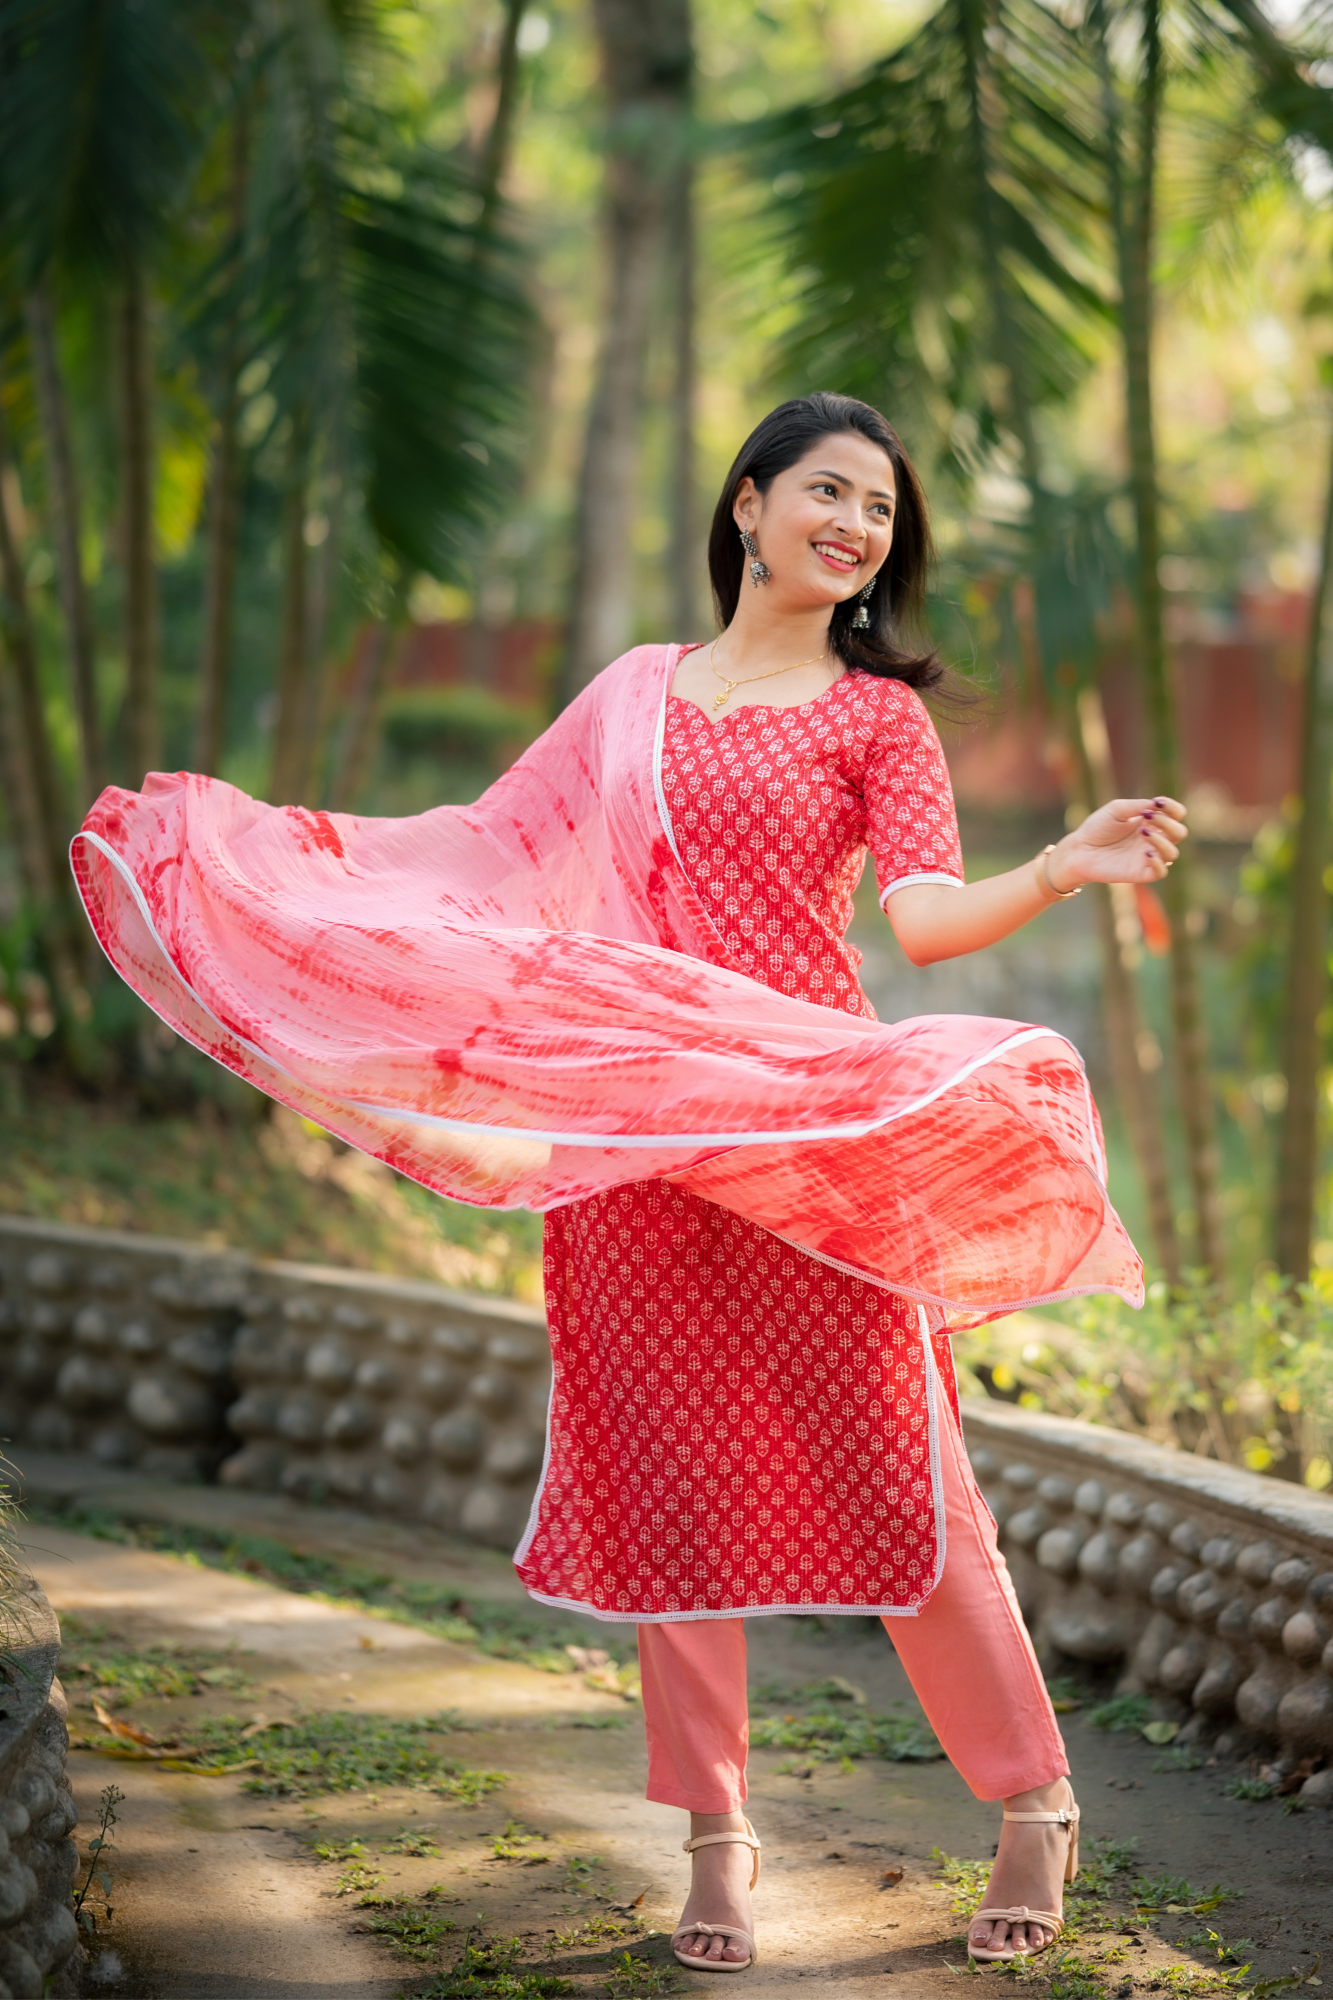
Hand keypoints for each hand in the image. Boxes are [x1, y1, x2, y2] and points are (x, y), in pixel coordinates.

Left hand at [1046, 797, 1187, 891]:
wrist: (1079, 850)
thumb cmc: (1097, 828)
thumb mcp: (1117, 809)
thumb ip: (1139, 805)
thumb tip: (1158, 805)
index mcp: (1151, 822)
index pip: (1176, 815)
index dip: (1173, 808)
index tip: (1158, 803)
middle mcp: (1153, 840)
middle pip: (1180, 833)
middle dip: (1168, 823)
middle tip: (1148, 818)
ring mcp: (1148, 857)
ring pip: (1172, 852)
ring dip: (1162, 841)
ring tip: (1143, 832)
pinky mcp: (1141, 873)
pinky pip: (1161, 871)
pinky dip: (1158, 861)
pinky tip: (1145, 852)